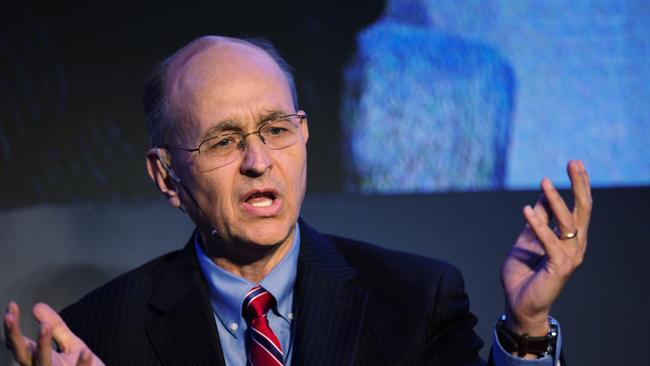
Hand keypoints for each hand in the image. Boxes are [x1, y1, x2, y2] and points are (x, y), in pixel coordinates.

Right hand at [4, 302, 104, 365]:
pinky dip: (82, 363)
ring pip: (44, 363)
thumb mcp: (69, 344)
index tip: (11, 305)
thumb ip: (55, 327)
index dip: (12, 327)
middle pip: (23, 355)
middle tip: (8, 316)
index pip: (20, 343)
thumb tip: (36, 306)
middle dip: (14, 337)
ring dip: (43, 345)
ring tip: (45, 325)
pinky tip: (85, 351)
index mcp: (39, 359)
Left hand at [501, 160, 591, 336]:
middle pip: (583, 210)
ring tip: (544, 181)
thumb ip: (538, 220)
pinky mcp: (559, 266)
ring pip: (568, 222)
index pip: (579, 207)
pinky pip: (549, 241)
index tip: (575, 163)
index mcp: (570, 239)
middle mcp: (575, 246)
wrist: (519, 304)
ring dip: (555, 200)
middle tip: (574, 162)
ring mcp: (570, 257)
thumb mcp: (527, 239)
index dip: (579, 185)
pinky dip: (538, 224)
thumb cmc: (523, 273)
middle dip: (579, 184)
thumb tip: (542, 197)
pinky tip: (526, 209)